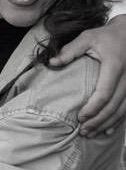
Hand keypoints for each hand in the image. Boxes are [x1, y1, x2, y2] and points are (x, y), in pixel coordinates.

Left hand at [49, 16, 125, 135]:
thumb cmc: (106, 36)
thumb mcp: (88, 37)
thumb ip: (70, 50)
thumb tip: (51, 62)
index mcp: (114, 66)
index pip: (105, 93)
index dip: (93, 108)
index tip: (80, 117)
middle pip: (114, 106)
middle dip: (98, 121)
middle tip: (83, 131)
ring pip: (122, 110)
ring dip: (107, 124)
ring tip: (91, 133)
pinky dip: (118, 121)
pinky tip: (108, 130)